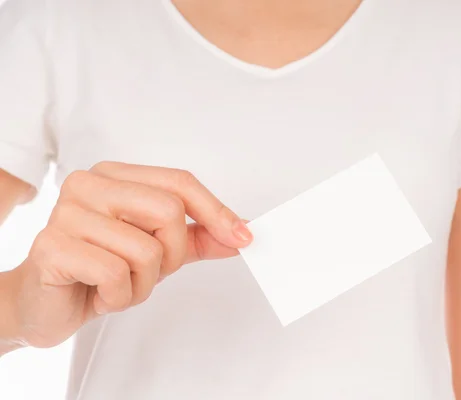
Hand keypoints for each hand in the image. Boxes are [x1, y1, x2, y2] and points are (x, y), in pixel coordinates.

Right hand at [11, 162, 252, 348]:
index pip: (179, 182)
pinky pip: (116, 274)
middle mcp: (89, 184)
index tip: (242, 236)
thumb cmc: (100, 269)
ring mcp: (66, 212)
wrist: (45, 304)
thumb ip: (199, 237)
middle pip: (169, 211)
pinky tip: (99, 294)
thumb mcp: (159, 250)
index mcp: (116, 176)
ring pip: (146, 249)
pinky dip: (119, 297)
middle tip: (147, 272)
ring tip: (117, 285)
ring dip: (142, 284)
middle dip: (171, 255)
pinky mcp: (52, 246)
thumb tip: (242, 232)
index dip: (216, 211)